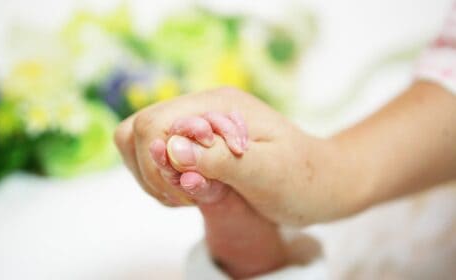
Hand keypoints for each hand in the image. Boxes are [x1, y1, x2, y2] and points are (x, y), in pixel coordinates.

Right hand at [115, 87, 363, 224]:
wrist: (321, 182)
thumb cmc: (302, 177)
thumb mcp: (266, 171)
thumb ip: (218, 159)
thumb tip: (170, 150)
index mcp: (217, 105)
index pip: (153, 122)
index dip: (157, 162)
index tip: (188, 186)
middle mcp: (201, 108)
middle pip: (137, 130)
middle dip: (152, 171)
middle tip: (188, 193)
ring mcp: (196, 126)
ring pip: (139, 145)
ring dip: (156, 178)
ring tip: (192, 195)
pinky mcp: (196, 144)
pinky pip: (156, 160)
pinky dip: (164, 183)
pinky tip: (193, 192)